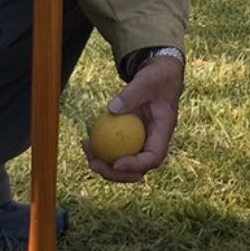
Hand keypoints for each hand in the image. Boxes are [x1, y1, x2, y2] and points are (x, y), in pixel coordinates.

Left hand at [82, 55, 183, 183]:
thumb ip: (131, 94)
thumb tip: (112, 109)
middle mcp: (153, 143)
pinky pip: (116, 152)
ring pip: (124, 166)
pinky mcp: (130, 139)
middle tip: (94, 163)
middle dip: (114, 173)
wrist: (160, 76)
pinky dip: (101, 151)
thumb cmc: (157, 77)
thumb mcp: (146, 80)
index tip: (115, 163)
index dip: (135, 165)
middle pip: (137, 171)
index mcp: (163, 133)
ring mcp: (142, 143)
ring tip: (86, 148)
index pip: (153, 158)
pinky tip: (86, 140)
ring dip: (104, 165)